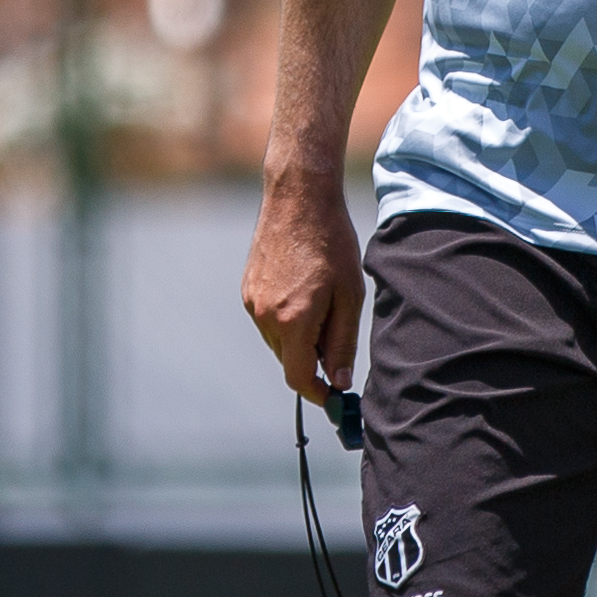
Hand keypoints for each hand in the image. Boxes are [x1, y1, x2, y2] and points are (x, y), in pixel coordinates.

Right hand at [241, 175, 364, 406]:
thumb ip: (342, 343)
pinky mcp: (247, 289)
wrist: (298, 199)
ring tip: (322, 301)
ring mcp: (252, 302)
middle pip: (288, 360)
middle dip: (312, 360)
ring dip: (299, 338)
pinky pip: (268, 320)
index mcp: (292, 321)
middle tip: (337, 335)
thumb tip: (340, 382)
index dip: (318, 393)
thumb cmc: (332, 244)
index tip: (335, 397)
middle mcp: (265, 316)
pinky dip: (286, 319)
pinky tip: (304, 289)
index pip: (299, 378)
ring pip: (278, 341)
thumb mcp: (349, 296)